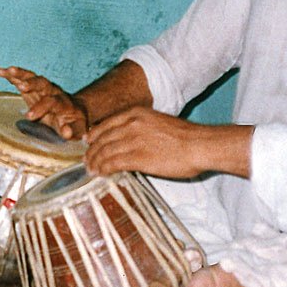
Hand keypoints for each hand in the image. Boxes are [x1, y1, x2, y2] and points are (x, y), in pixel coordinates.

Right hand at [0, 66, 88, 139]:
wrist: (76, 110)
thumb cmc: (75, 122)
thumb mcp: (78, 129)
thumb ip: (73, 131)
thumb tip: (66, 132)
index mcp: (62, 102)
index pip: (52, 102)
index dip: (41, 107)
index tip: (29, 116)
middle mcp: (53, 91)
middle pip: (43, 83)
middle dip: (32, 84)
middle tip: (22, 87)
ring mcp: (43, 88)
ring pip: (32, 77)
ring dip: (20, 73)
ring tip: (7, 71)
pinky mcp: (33, 88)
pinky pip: (23, 79)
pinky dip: (12, 75)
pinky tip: (1, 72)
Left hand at [84, 107, 252, 179]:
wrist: (200, 145)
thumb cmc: (185, 137)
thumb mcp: (158, 122)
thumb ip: (140, 128)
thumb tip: (129, 141)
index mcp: (136, 113)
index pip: (105, 125)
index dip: (93, 136)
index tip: (88, 143)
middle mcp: (131, 124)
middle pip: (102, 139)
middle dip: (91, 151)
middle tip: (87, 161)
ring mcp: (133, 140)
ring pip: (104, 152)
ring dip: (95, 162)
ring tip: (91, 170)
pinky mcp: (137, 157)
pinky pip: (112, 163)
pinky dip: (103, 169)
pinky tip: (101, 173)